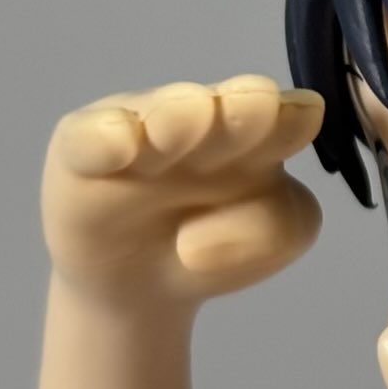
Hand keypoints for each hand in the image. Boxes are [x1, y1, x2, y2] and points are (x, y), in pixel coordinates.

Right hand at [41, 75, 324, 308]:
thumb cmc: (218, 245)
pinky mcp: (84, 149)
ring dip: (179, 117)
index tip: (302, 119)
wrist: (142, 283)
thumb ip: (271, 229)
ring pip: (162, 115)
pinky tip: (118, 142)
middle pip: (227, 108)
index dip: (291, 119)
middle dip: (242, 108)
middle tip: (256, 105)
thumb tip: (199, 242)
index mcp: (264, 133)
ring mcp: (143, 128)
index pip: (285, 120)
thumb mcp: (272, 241)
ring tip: (186, 121)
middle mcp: (206, 117)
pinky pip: (90, 138)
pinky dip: (103, 137)